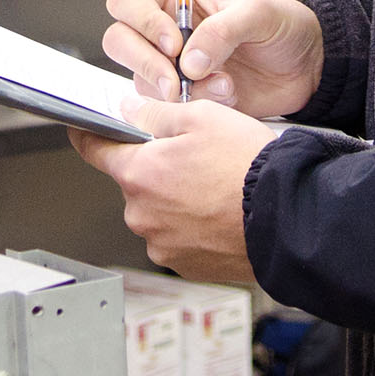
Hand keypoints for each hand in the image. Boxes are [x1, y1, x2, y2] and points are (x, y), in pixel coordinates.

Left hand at [70, 97, 275, 284]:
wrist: (288, 217)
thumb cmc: (249, 167)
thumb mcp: (202, 117)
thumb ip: (156, 113)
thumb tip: (130, 110)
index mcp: (138, 174)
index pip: (94, 150)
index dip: (89, 135)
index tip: (85, 131)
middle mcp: (142, 214)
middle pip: (134, 183)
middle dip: (156, 169)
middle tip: (194, 158)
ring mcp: (162, 244)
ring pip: (158, 212)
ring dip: (176, 200)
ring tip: (215, 188)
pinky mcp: (185, 265)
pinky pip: (179, 238)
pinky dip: (193, 226)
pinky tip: (220, 212)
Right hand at [99, 0, 322, 118]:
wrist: (310, 65)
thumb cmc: (284, 26)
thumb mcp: (258, 14)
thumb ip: (222, 30)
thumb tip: (189, 61)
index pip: (128, 1)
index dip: (141, 21)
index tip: (173, 41)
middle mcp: (165, 32)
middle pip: (120, 42)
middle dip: (147, 64)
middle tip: (177, 79)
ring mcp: (173, 67)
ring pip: (143, 81)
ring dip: (181, 89)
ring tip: (225, 83)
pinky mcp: (187, 98)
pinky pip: (171, 108)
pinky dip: (199, 106)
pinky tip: (230, 94)